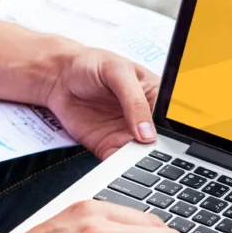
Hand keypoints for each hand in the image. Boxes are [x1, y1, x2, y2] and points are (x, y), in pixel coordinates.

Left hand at [43, 47, 160, 158]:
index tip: (169, 138)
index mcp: (155, 96)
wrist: (57, 77)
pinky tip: (122, 167)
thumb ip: (134, 101)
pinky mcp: (109, 146)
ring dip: (142, 162)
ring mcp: (127, 134)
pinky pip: (120, 163)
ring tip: (140, 162)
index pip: (171, 117)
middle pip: (160, 141)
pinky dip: (122, 169)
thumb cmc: (91, 64)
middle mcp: (144, 118)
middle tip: (155, 153)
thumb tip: (148, 132)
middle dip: (160, 151)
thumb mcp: (117, 72)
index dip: (174, 130)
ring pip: (142, 156)